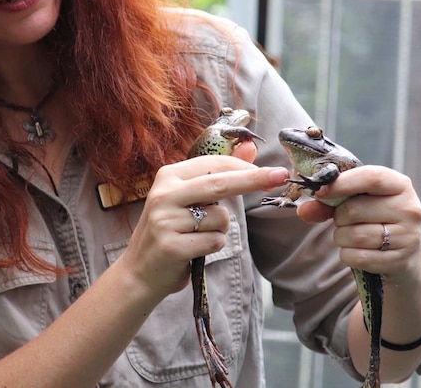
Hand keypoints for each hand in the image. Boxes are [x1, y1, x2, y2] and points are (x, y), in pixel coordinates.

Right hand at [118, 154, 286, 300]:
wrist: (139, 272)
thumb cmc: (170, 231)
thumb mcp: (189, 198)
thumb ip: (218, 174)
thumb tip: (249, 148)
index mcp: (168, 176)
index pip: (214, 165)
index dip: (245, 167)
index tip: (274, 171)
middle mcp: (164, 194)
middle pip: (220, 184)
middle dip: (254, 180)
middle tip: (281, 176)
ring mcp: (165, 220)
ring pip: (220, 218)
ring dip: (220, 230)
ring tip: (196, 236)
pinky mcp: (171, 246)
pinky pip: (215, 241)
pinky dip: (212, 247)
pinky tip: (193, 250)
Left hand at [297, 165, 420, 283]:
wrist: (404, 253)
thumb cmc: (374, 218)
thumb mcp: (358, 201)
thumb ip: (329, 201)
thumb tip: (303, 210)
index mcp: (399, 185)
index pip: (371, 177)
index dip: (341, 184)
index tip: (320, 192)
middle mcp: (409, 209)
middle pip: (354, 209)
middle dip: (338, 217)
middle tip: (343, 220)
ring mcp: (408, 236)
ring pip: (354, 236)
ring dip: (341, 237)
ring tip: (350, 235)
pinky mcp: (400, 261)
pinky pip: (358, 257)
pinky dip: (348, 255)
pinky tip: (356, 251)